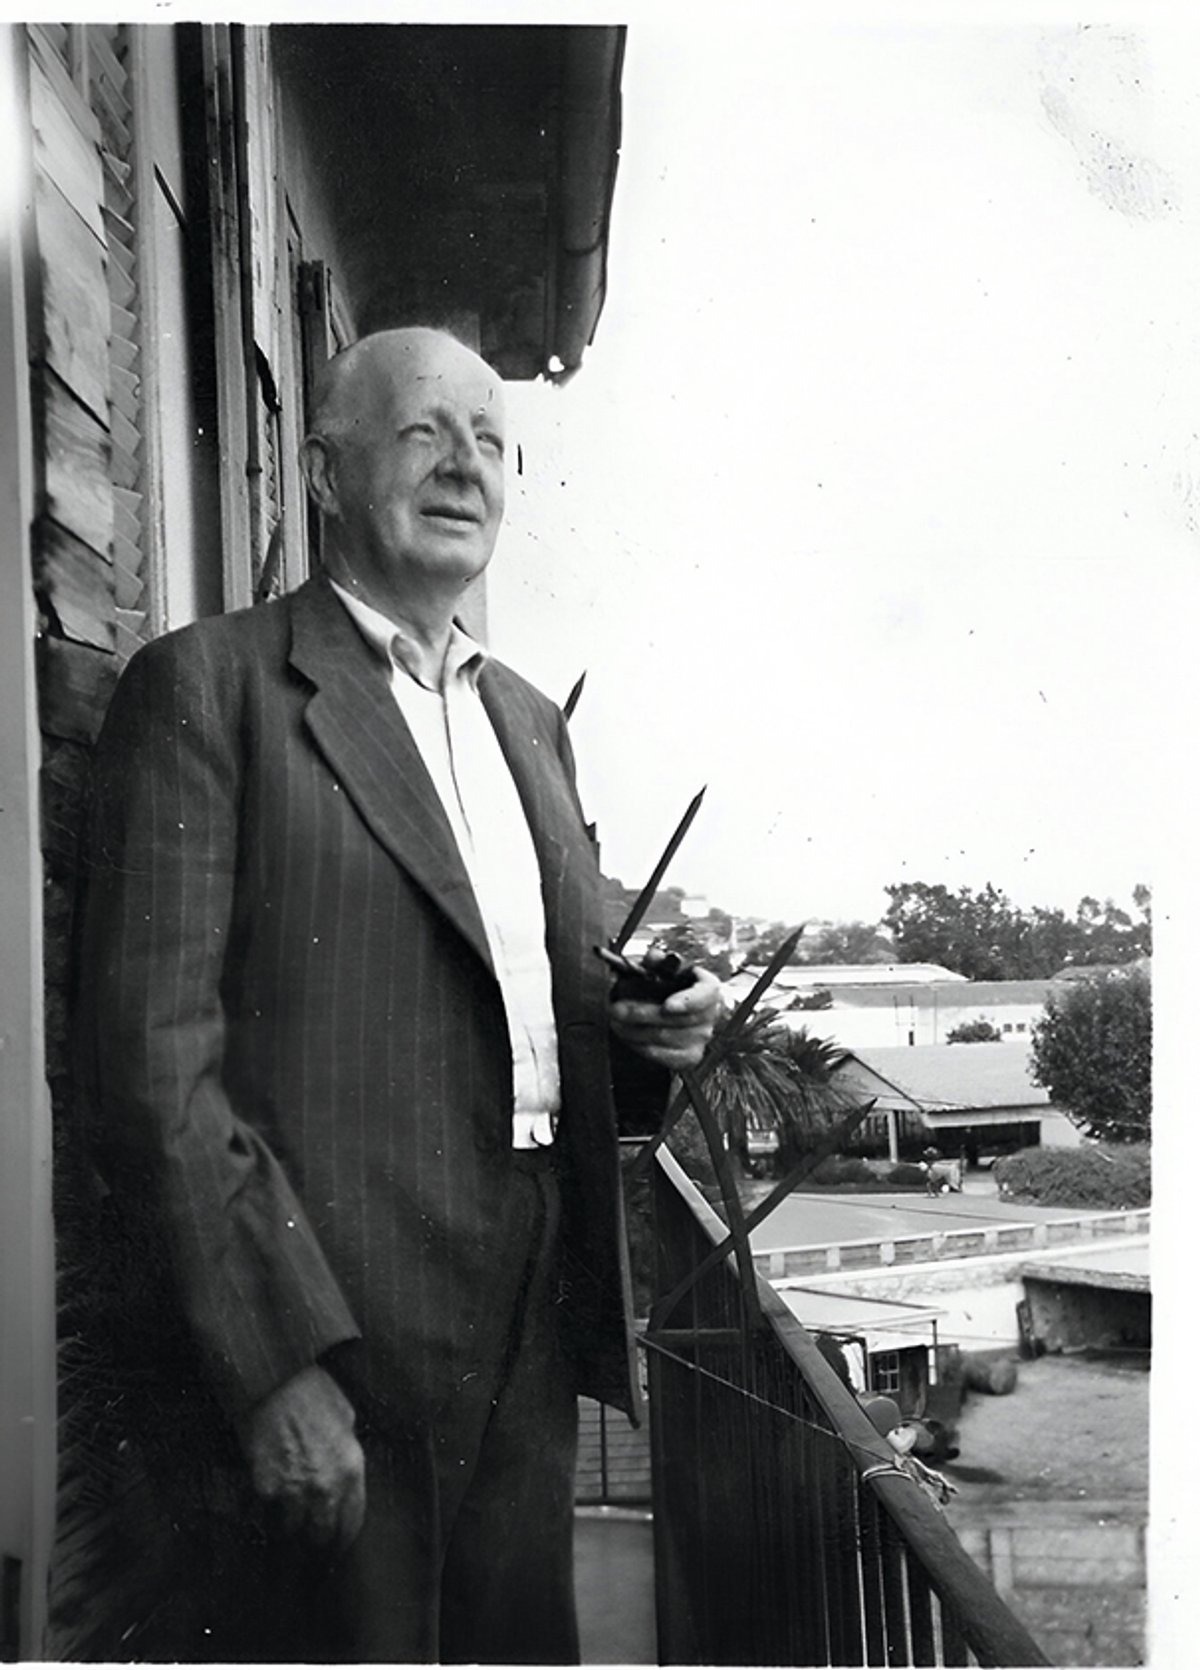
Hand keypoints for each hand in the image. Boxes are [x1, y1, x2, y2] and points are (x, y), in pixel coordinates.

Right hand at [239, 1363, 365, 1548]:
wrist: (276, 1379)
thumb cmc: (313, 1392)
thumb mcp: (345, 1419)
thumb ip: (346, 1453)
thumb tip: (343, 1473)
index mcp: (352, 1468)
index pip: (351, 1523)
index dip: (341, 1542)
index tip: (334, 1554)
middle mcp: (326, 1486)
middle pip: (321, 1538)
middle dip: (315, 1553)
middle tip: (308, 1566)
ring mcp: (294, 1490)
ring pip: (290, 1535)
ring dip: (286, 1543)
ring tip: (281, 1552)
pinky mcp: (264, 1488)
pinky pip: (262, 1518)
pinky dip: (259, 1523)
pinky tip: (258, 1525)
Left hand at [609, 961, 722, 1070]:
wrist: (671, 1011)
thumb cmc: (667, 986)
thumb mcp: (663, 968)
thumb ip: (657, 960)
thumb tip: (653, 957)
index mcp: (707, 987)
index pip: (706, 994)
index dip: (688, 1002)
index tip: (667, 1006)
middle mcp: (709, 1014)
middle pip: (678, 1019)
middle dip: (642, 1014)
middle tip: (616, 1009)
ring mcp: (701, 1037)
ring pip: (665, 1037)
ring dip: (635, 1030)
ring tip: (615, 1021)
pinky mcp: (689, 1057)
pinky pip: (662, 1055)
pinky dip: (640, 1045)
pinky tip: (626, 1034)